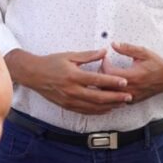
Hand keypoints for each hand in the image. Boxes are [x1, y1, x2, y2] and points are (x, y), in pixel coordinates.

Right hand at [6, 49, 130, 114]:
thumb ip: (88, 55)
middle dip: (115, 97)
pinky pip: (86, 111)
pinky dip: (98, 111)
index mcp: (73, 76)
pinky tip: (107, 108)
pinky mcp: (67, 106)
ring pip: (93, 107)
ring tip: (122, 103)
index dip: (112, 81)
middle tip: (129, 96)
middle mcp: (72, 90)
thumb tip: (104, 51)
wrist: (33, 75)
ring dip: (109, 106)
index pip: (97, 80)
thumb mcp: (70, 55)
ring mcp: (69, 100)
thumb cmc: (51, 63)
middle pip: (98, 97)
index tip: (124, 82)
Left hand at [101, 42, 162, 103]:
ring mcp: (131, 96)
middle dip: (101, 75)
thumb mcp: (143, 52)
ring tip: (106, 75)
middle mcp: (131, 88)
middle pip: (106, 86)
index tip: (105, 58)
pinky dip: (111, 93)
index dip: (104, 64)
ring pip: (109, 95)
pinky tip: (112, 86)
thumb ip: (127, 48)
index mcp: (132, 76)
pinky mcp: (133, 101)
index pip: (109, 72)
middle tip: (103, 66)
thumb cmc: (157, 64)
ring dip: (105, 86)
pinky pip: (116, 100)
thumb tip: (113, 44)